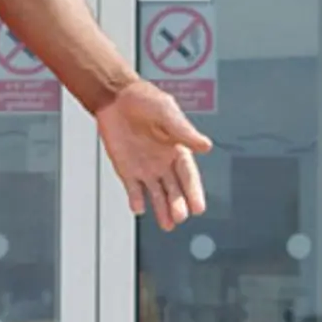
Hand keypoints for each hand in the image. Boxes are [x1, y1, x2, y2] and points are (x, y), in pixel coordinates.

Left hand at [95, 80, 212, 231]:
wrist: (115, 97)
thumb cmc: (145, 100)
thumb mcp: (167, 113)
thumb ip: (184, 132)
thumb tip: (206, 146)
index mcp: (177, 149)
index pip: (188, 176)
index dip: (194, 192)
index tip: (198, 208)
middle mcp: (163, 163)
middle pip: (174, 189)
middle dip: (177, 204)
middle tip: (180, 217)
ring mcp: (145, 168)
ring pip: (156, 194)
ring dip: (161, 209)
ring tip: (167, 225)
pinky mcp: (126, 170)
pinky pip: (133, 189)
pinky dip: (136, 199)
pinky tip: (139, 208)